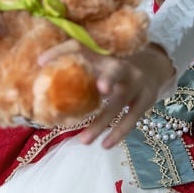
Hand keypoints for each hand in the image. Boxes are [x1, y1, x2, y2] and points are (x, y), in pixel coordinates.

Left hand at [38, 41, 175, 148]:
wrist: (153, 67)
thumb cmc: (113, 67)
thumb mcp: (97, 60)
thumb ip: (73, 62)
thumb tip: (40, 67)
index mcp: (104, 54)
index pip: (80, 47)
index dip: (61, 52)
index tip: (41, 63)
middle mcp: (122, 66)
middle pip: (115, 70)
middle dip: (109, 78)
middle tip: (101, 88)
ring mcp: (136, 84)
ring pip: (120, 103)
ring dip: (103, 122)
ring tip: (84, 140)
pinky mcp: (146, 100)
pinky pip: (131, 119)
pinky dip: (119, 132)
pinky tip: (106, 145)